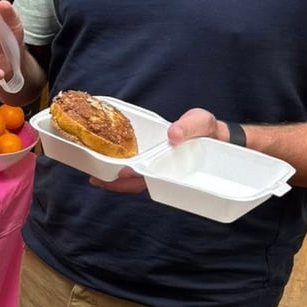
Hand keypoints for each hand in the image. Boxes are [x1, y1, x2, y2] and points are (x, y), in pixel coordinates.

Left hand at [89, 107, 222, 193]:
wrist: (212, 133)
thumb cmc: (208, 132)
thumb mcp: (202, 124)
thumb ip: (189, 128)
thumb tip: (173, 134)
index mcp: (172, 168)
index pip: (150, 178)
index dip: (134, 179)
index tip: (122, 175)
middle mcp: (162, 170)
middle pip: (136, 182)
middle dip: (116, 182)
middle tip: (96, 179)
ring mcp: (156, 165)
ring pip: (133, 176)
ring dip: (114, 176)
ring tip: (94, 173)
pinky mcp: (152, 158)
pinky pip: (135, 164)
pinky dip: (120, 163)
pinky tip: (107, 160)